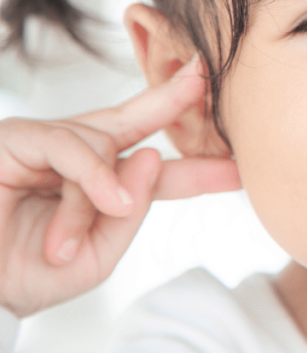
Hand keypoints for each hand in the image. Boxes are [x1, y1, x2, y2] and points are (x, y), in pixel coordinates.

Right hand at [0, 56, 241, 317]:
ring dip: (95, 199)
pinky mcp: (18, 138)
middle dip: (171, 99)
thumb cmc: (23, 276)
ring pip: (102, 147)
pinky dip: (91, 176)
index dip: (197, 169)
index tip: (239, 170)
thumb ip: (129, 213)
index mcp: (99, 187)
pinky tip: (106, 201)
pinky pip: (69, 146)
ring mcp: (47, 143)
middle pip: (133, 119)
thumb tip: (153, 157)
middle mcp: (77, 157)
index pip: (156, 172)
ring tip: (66, 245)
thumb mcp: (93, 257)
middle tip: (205, 77)